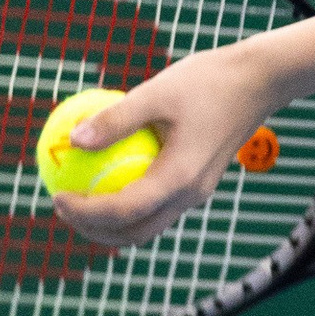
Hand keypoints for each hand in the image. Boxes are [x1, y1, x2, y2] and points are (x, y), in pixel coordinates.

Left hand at [52, 42, 281, 248]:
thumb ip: (116, 119)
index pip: (124, 212)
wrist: (257, 82)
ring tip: (78, 198)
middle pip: (135, 233)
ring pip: (147, 225)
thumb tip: (72, 140)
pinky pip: (156, 204)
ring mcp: (196, 193)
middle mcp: (190, 195)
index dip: (86, 212)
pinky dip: (128, 202)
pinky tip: (106, 174)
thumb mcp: (157, 91)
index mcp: (180, 178)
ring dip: (111, 223)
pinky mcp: (197, 182)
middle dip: (94, 231)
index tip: (56, 196)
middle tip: (62, 205)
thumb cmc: (207, 81)